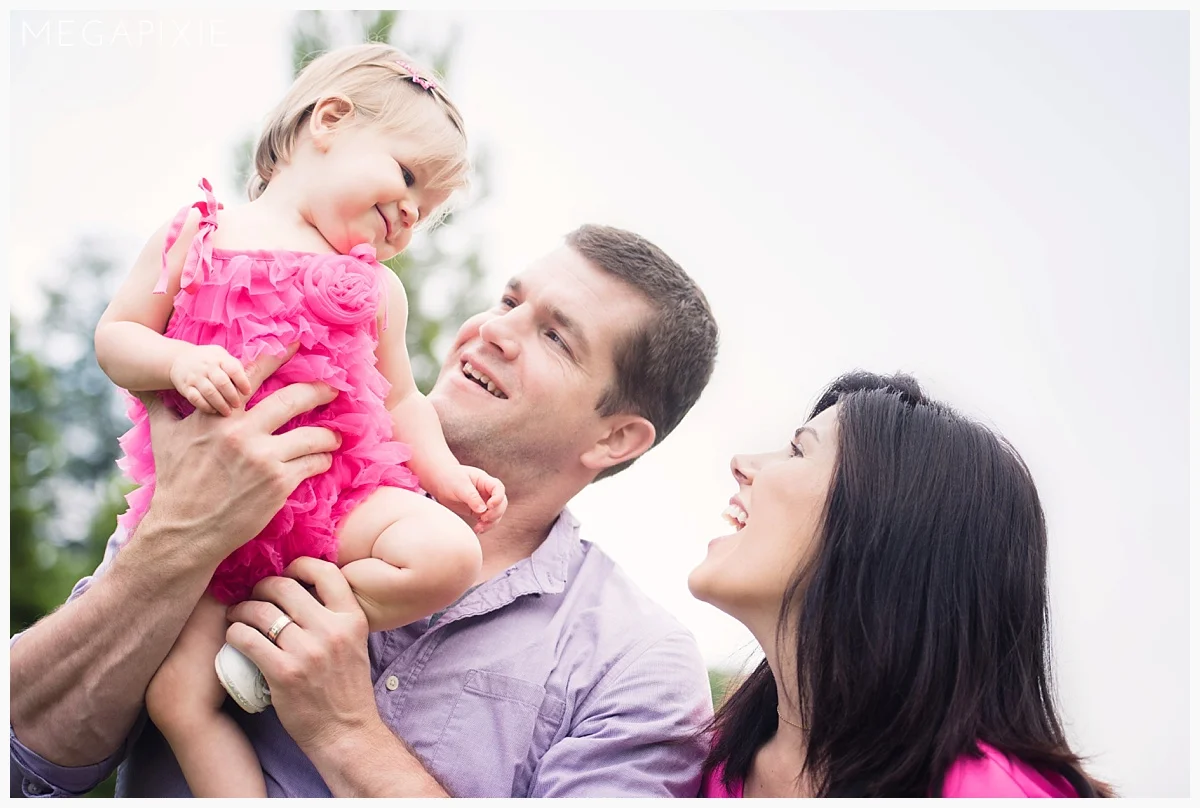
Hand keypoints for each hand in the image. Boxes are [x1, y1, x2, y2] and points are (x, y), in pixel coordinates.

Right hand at [139, 347, 341, 564]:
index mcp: (216, 414)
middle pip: (293, 399)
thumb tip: (137, 384)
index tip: (298, 344)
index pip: (251, 375)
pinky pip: (311, 463)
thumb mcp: (162, 437)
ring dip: (328, 435)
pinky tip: (323, 460)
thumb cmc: (175, 482)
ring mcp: (262, 457)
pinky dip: (321, 460)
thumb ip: (157, 405)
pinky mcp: (278, 483)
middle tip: (333, 390)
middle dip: (318, 391)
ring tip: (334, 436)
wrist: (184, 529)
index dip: (278, 355)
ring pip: (311, 435)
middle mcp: (241, 431)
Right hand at [169, 344, 251, 414]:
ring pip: (209, 391)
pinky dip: (204, 406)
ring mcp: (195, 377)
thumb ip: (236, 366)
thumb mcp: (223, 356)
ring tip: (227, 412)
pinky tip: (212, 410)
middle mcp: (207, 366)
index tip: (247, 391)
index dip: (242, 381)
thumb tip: (258, 375)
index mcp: (220, 358)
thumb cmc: (210, 360)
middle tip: (238, 405)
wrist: (180, 359)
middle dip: (232, 395)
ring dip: (220, 403)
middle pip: (222, 382)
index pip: (233, 369)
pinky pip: (195, 398)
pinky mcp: (186, 387)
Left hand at [225, 557, 378, 753]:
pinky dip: (235, 633)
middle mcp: (331, 630)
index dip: (299, 565)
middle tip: (253, 596)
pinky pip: (248, 639)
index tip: (285, 574)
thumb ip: (334, 617)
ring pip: (261, 611)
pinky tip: (234, 637)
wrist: (346, 731)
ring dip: (242, 609)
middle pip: (285, 587)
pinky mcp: (284, 673)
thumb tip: (302, 590)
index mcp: (352, 618)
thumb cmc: (346, 688)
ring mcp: (307, 651)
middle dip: (261, 587)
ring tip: (236, 615)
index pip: (325, 572)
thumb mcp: (354, 643)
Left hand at [430, 465, 506, 533]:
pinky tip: (477, 529)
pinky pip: (487, 520)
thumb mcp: (460, 485)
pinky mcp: (478, 511)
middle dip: (495, 513)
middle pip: (501, 503)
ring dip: (491, 522)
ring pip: (496, 513)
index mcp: (485, 481)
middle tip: (483, 519)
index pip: (499, 488)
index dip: (498, 498)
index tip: (489, 506)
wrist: (440, 482)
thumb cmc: (450, 478)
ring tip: (479, 528)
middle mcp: (487, 491)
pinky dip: (485, 526)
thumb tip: (482, 510)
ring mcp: (484, 502)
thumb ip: (472, 497)